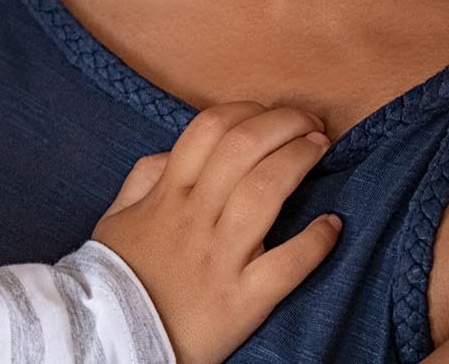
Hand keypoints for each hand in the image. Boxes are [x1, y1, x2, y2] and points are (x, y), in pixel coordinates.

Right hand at [92, 103, 341, 363]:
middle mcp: (195, 216)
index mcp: (167, 194)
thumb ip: (143, 177)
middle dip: (283, 124)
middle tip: (310, 120)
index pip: (209, 130)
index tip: (268, 113)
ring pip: (265, 193)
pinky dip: (316, 241)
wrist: (115, 337)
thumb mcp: (116, 216)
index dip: (245, 111)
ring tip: (322, 147)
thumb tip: (175, 152)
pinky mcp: (243, 299)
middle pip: (243, 149)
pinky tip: (333, 224)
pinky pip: (287, 265)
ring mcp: (221, 257)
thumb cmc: (118, 276)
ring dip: (299, 161)